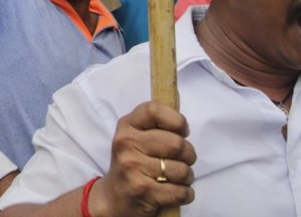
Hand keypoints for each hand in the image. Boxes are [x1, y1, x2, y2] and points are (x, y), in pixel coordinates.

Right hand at [89, 102, 195, 216]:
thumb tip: (179, 105)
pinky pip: (182, 192)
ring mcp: (133, 167)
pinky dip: (185, 194)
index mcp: (126, 126)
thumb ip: (155, 125)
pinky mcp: (143, 191)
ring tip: (173, 178)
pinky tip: (173, 192)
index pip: (154, 110)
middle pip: (177, 144)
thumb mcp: (136, 138)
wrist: (114, 197)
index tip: (181, 131)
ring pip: (183, 170)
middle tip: (180, 160)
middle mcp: (126, 143)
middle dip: (188, 155)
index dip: (176, 120)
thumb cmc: (133, 164)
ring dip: (186, 178)